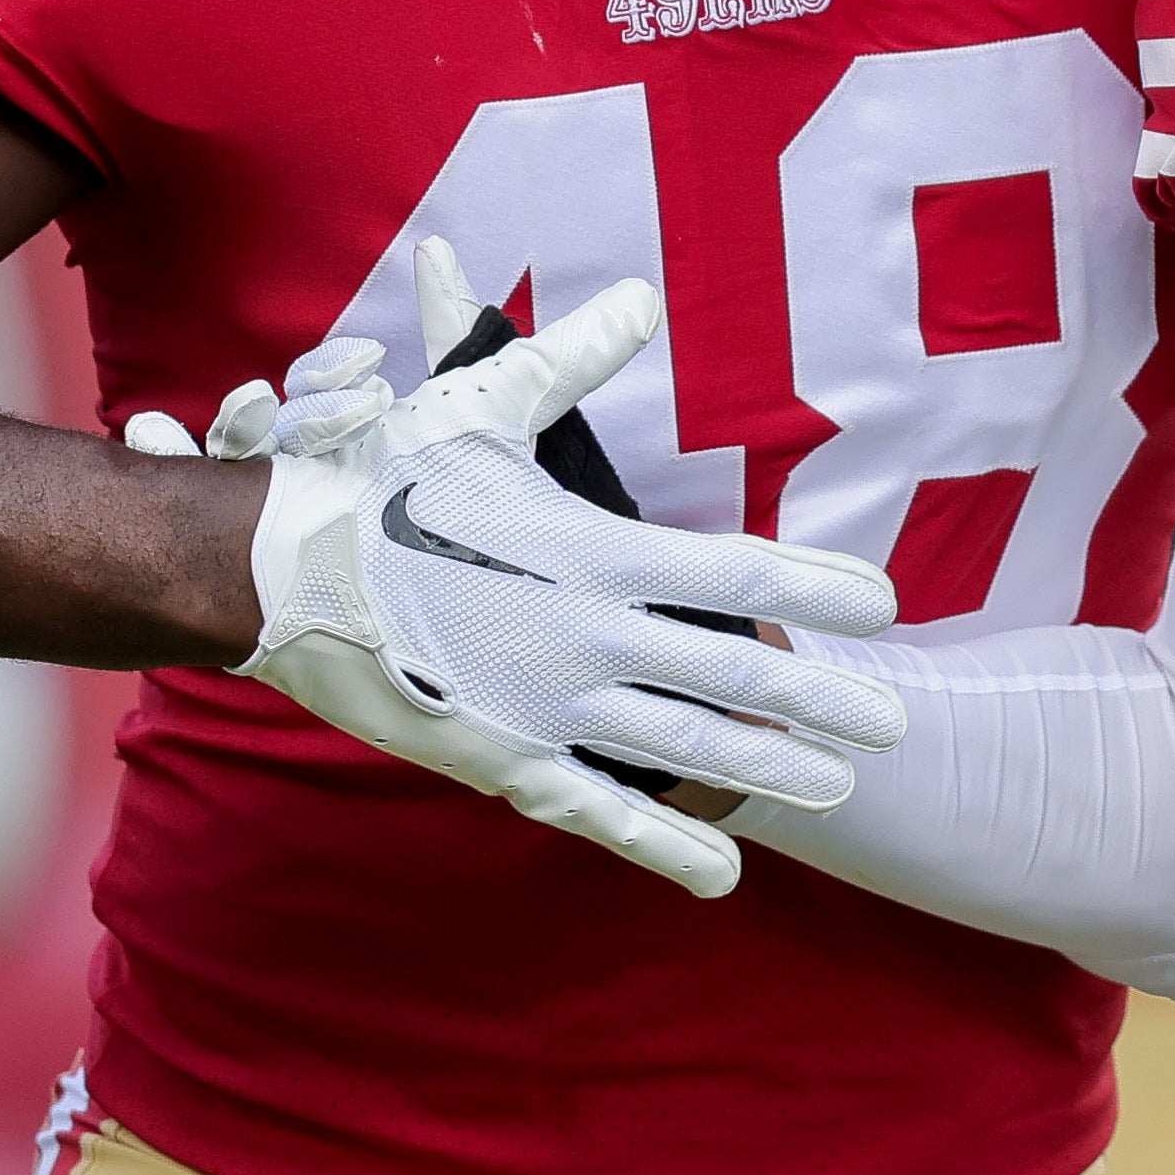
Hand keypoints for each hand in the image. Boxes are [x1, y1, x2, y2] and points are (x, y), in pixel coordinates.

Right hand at [130, 252, 905, 897]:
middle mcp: (584, 635)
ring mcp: (547, 706)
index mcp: (593, 551)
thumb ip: (574, 360)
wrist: (277, 569)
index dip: (813, 585)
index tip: (884, 603)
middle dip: (822, 701)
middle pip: (730, 673)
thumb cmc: (381, 479)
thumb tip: (643, 298)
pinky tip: (724, 875)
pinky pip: (599, 811)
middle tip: (898, 721)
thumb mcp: (481, 407)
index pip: (731, 568)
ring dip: (766, 768)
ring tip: (841, 785)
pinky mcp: (502, 759)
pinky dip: (663, 844)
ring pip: (680, 747)